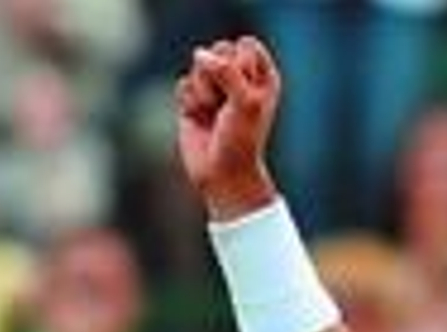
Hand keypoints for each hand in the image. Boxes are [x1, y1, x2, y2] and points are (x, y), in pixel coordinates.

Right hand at [176, 36, 280, 219]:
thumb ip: (226, 71)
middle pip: (218, 49)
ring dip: (203, 91)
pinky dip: (189, 102)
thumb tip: (200, 53)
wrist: (222, 172)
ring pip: (197, 65)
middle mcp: (241, 78)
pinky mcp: (193, 98)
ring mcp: (216, 87)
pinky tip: (199, 118)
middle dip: (217, 75)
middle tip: (226, 104)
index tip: (244, 90)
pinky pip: (183, 84)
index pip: (246, 44)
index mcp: (263, 76)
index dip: (240, 63)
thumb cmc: (242, 140)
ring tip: (213, 114)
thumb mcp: (244, 102)